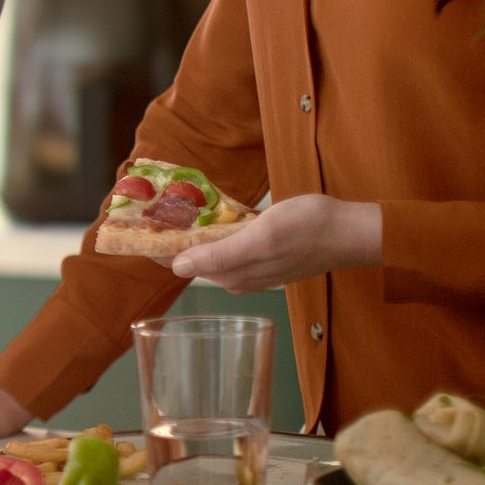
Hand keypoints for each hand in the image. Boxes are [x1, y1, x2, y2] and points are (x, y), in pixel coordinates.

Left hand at [165, 193, 381, 292]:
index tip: (133, 229)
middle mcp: (238, 275)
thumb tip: (177, 267)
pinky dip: (214, 231)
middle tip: (147, 211)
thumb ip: (220, 255)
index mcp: (233, 273)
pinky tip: (210, 215)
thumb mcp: (261, 238)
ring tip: (169, 209)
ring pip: (210, 250)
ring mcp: (253, 265)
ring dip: (190, 233)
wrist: (351, 231)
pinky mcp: (265, 254)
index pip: (180, 263)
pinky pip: (229, 244)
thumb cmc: (309, 231)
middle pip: (192, 257)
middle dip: (168, 238)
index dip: (155, 247)